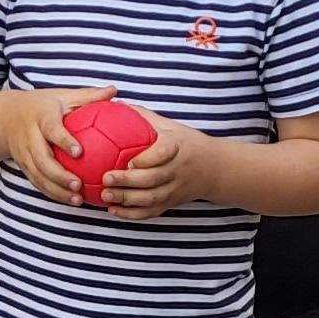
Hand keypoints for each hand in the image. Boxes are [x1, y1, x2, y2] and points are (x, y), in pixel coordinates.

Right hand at [0, 85, 120, 204]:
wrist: (6, 117)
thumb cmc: (43, 105)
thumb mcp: (62, 96)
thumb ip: (88, 96)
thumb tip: (114, 90)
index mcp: (40, 117)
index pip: (51, 130)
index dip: (64, 141)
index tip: (79, 153)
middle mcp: (28, 136)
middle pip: (41, 159)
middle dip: (58, 175)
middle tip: (78, 185)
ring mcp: (23, 154)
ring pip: (38, 176)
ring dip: (56, 190)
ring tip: (77, 200)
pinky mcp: (23, 166)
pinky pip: (37, 183)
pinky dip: (53, 194)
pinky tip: (71, 201)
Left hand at [95, 112, 210, 221]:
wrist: (214, 168)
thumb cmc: (185, 142)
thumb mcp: (170, 125)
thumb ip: (143, 116)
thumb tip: (113, 104)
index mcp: (177, 147)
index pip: (163, 153)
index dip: (146, 159)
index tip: (127, 160)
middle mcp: (177, 170)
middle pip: (152, 179)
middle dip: (128, 181)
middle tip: (105, 178)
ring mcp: (175, 189)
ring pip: (150, 198)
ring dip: (126, 199)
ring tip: (105, 195)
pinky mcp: (171, 203)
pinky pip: (151, 212)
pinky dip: (132, 214)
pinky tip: (113, 210)